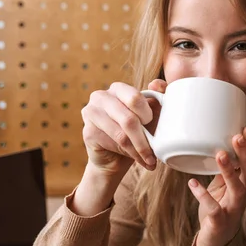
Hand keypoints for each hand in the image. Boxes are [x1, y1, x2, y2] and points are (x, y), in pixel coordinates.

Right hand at [74, 79, 164, 215]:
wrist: (116, 158)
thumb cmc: (138, 132)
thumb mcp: (151, 116)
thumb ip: (157, 98)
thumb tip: (157, 84)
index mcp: (118, 88)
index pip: (135, 98)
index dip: (148, 115)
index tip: (155, 127)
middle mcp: (100, 97)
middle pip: (128, 119)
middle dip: (145, 139)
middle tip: (155, 152)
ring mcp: (90, 113)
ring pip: (122, 135)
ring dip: (139, 150)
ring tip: (150, 160)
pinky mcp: (87, 131)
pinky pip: (114, 144)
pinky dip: (130, 154)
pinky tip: (137, 160)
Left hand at [188, 126, 245, 245]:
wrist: (215, 242)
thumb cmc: (219, 209)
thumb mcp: (222, 186)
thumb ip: (224, 169)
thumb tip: (219, 144)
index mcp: (245, 185)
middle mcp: (243, 196)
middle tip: (237, 136)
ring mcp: (233, 209)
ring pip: (237, 189)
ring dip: (230, 171)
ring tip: (220, 154)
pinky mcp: (219, 221)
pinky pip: (213, 208)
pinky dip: (202, 195)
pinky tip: (192, 183)